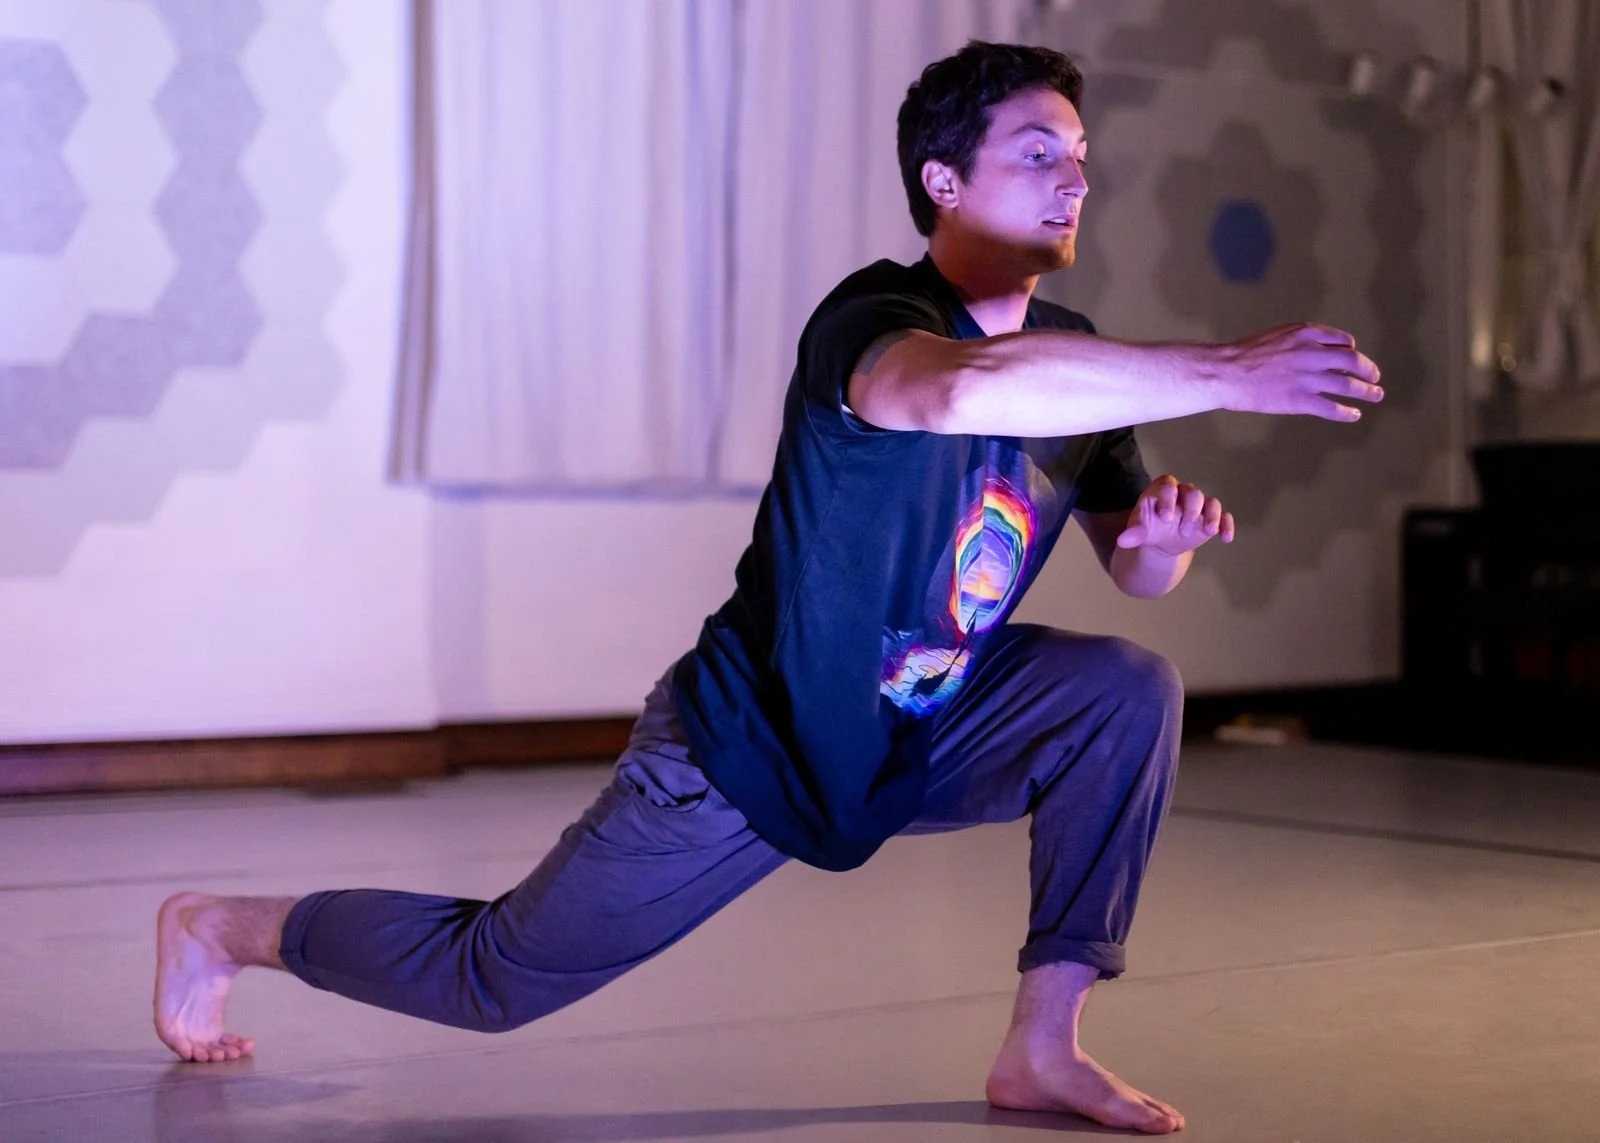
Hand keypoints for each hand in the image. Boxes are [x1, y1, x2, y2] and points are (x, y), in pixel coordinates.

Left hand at [1116, 475, 1234, 555]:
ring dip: (1211, 517)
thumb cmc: (1148, 527)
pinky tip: (1226, 538)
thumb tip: (1122, 541)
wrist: (1160, 540)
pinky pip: (1224, 517)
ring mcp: (1199, 506)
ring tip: (1208, 531)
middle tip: (1183, 530)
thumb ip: (1133, 533)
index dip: (1168, 500)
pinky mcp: (1211, 519)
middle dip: (1190, 510)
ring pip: (1211, 503)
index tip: (1165, 518)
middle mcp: (1183, 493)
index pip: (1168, 487)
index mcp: (1163, 489)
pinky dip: (1226, 526)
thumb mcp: (1139, 530)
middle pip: (1193, 493)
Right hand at [1214, 323, 1382, 421]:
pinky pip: (1331, 407)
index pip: (1341, 341)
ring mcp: (1308, 378)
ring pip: (1347, 385)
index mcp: (1306, 334)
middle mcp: (1312, 354)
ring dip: (1365, 391)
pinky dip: (1346, 412)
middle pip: (1352, 362)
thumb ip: (1298, 341)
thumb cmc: (1245, 354)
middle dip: (1368, 370)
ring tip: (1376, 395)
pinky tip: (1354, 414)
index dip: (1351, 349)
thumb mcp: (1276, 336)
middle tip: (1375, 378)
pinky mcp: (1300, 400)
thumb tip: (1316, 352)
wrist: (1227, 372)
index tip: (1354, 355)